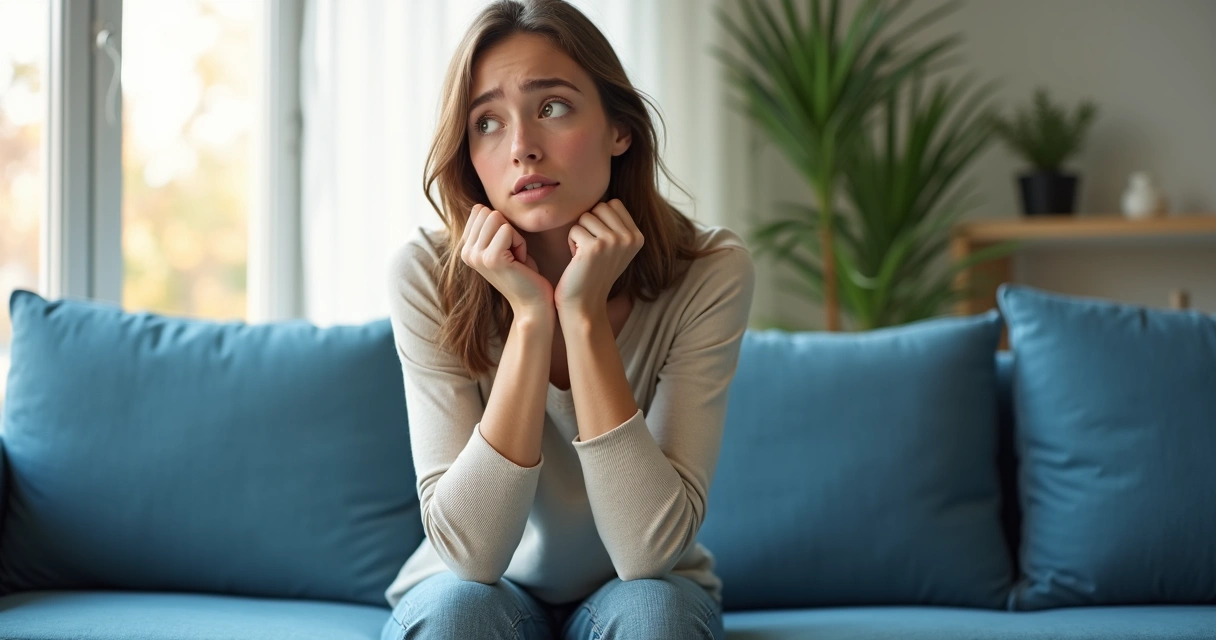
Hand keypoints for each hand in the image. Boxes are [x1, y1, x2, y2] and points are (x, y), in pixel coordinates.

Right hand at [460, 205, 553, 317]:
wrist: (532, 301)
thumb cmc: (521, 272)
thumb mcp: (501, 244)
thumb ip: (488, 227)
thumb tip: (478, 206)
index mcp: (465, 248)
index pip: (480, 211)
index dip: (501, 226)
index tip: (506, 249)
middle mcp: (466, 253)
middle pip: (489, 213)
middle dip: (508, 230)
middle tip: (512, 254)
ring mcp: (476, 256)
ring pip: (498, 219)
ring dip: (515, 237)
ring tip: (515, 258)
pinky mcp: (491, 259)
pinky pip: (508, 230)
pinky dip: (520, 243)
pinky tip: (519, 262)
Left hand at [555, 199, 643, 315]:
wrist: (585, 304)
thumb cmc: (594, 273)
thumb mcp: (615, 248)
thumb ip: (617, 224)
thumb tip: (608, 199)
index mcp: (638, 236)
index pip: (614, 204)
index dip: (600, 220)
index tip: (600, 243)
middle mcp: (630, 238)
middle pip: (600, 207)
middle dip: (590, 225)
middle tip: (591, 249)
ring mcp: (613, 242)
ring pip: (586, 216)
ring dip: (579, 234)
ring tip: (584, 255)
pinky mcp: (594, 247)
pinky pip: (574, 228)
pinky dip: (571, 243)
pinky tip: (577, 260)